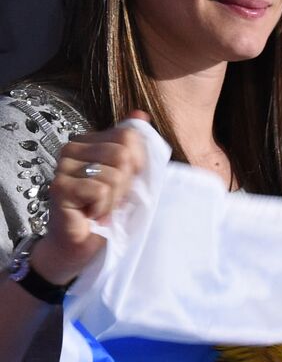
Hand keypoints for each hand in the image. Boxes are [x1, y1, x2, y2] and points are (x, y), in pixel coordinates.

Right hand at [31, 111, 149, 284]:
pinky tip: (92, 214)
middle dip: (125, 184)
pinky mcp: (60, 186)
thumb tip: (141, 114)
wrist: (81, 246)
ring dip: (114, 199)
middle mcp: (72, 148)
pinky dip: (103, 208)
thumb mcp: (128, 178)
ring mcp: (63, 166)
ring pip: (113, 174)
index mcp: (89, 141)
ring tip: (101, 208)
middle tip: (111, 200)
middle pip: (122, 155)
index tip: (125, 183)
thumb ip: (133, 148)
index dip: (137, 163)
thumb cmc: (106, 212)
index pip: (128, 135)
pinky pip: (100, 190)